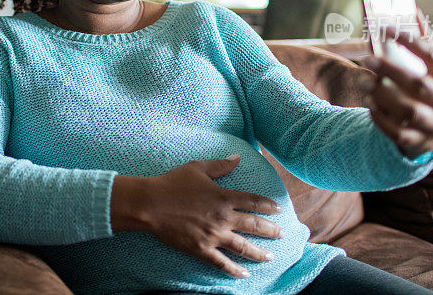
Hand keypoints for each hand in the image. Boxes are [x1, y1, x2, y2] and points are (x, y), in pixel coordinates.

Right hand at [111, 154, 281, 278]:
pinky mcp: (201, 249)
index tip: (279, 209)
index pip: (253, 202)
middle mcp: (223, 218)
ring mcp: (213, 235)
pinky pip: (222, 263)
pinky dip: (234, 269)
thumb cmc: (172, 183)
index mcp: (224, 197)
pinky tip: (244, 273)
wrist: (150, 204)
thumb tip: (237, 158)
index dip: (268, 205)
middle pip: (254, 226)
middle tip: (282, 234)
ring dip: (259, 252)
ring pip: (243, 247)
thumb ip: (220, 166)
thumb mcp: (197, 168)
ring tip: (270, 257)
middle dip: (271, 231)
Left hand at [362, 10, 432, 157]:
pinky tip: (369, 103)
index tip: (384, 28)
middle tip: (367, 59)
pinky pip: (396, 131)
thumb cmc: (427, 92)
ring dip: (381, 93)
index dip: (409, 40)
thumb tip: (412, 11)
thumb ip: (423, 45)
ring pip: (407, 109)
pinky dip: (380, 117)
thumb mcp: (431, 71)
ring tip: (363, 80)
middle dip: (391, 70)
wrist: (430, 134)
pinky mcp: (419, 143)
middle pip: (419, 84)